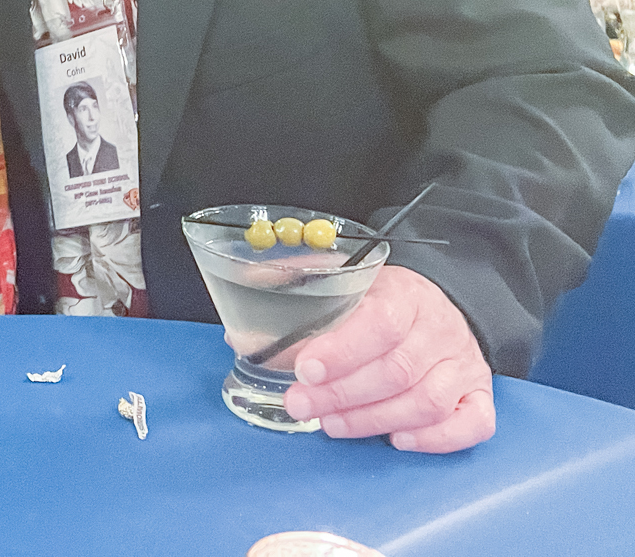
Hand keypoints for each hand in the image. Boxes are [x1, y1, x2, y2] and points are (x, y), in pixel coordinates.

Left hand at [283, 265, 494, 452]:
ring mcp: (464, 364)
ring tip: (331, 424)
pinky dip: (436, 439)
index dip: (342, 351)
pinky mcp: (478, 393)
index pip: (381, 323)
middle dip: (342, 394)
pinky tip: (397, 440)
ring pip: (426, 402)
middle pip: (397, 370)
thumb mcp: (344, 280)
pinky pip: (473, 423)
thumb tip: (242, 329)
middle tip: (301, 405)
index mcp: (405, 294)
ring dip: (373, 419)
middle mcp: (440, 330)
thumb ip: (297, 295)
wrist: (443, 300)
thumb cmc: (383, 297)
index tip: (304, 370)